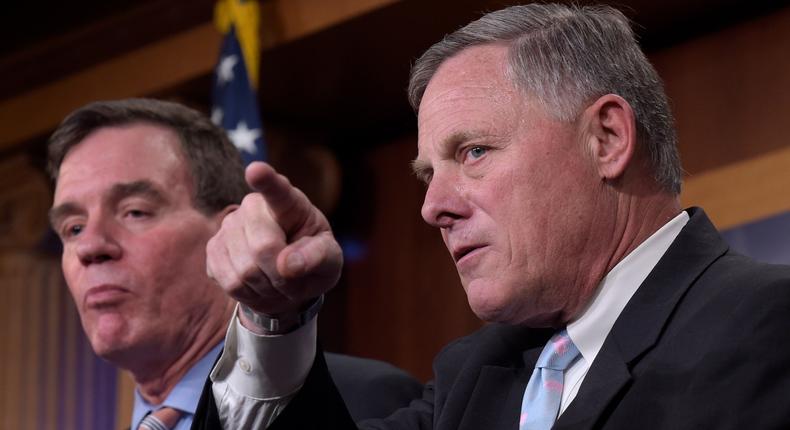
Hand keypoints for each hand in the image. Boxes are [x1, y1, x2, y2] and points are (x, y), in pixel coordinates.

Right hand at [206, 162, 342, 317]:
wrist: (287, 280)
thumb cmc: (313, 262)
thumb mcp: (331, 259)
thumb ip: (318, 257)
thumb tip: (288, 265)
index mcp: (289, 202)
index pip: (277, 189)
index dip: (265, 179)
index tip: (256, 170)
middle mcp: (253, 206)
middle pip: (263, 247)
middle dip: (282, 275)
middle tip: (293, 279)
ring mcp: (229, 226)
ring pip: (245, 270)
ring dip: (268, 287)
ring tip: (277, 282)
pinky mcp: (213, 249)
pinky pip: (230, 282)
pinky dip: (250, 294)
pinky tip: (258, 285)